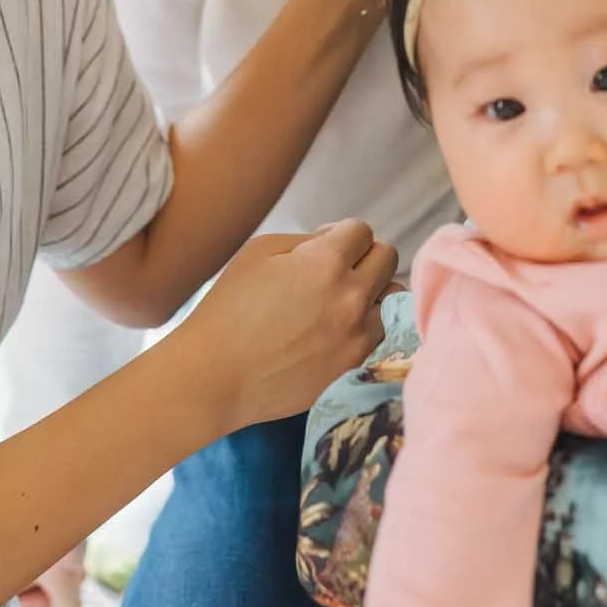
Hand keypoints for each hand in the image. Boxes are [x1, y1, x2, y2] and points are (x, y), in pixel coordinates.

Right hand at [178, 222, 397, 432]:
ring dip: (370, 292)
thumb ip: (306, 239)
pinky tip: (333, 330)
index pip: (362, 230)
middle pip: (387, 258)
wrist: (217, 375)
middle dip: (365, 256)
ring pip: (390, 297)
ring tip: (337, 303)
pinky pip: (378, 334)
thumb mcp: (260, 251)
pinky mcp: (354, 366)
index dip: (341, 234)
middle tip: (336, 269)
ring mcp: (357, 334)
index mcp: (327, 260)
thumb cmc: (229, 307)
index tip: (323, 246)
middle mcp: (351, 295)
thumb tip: (333, 242)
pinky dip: (363, 326)